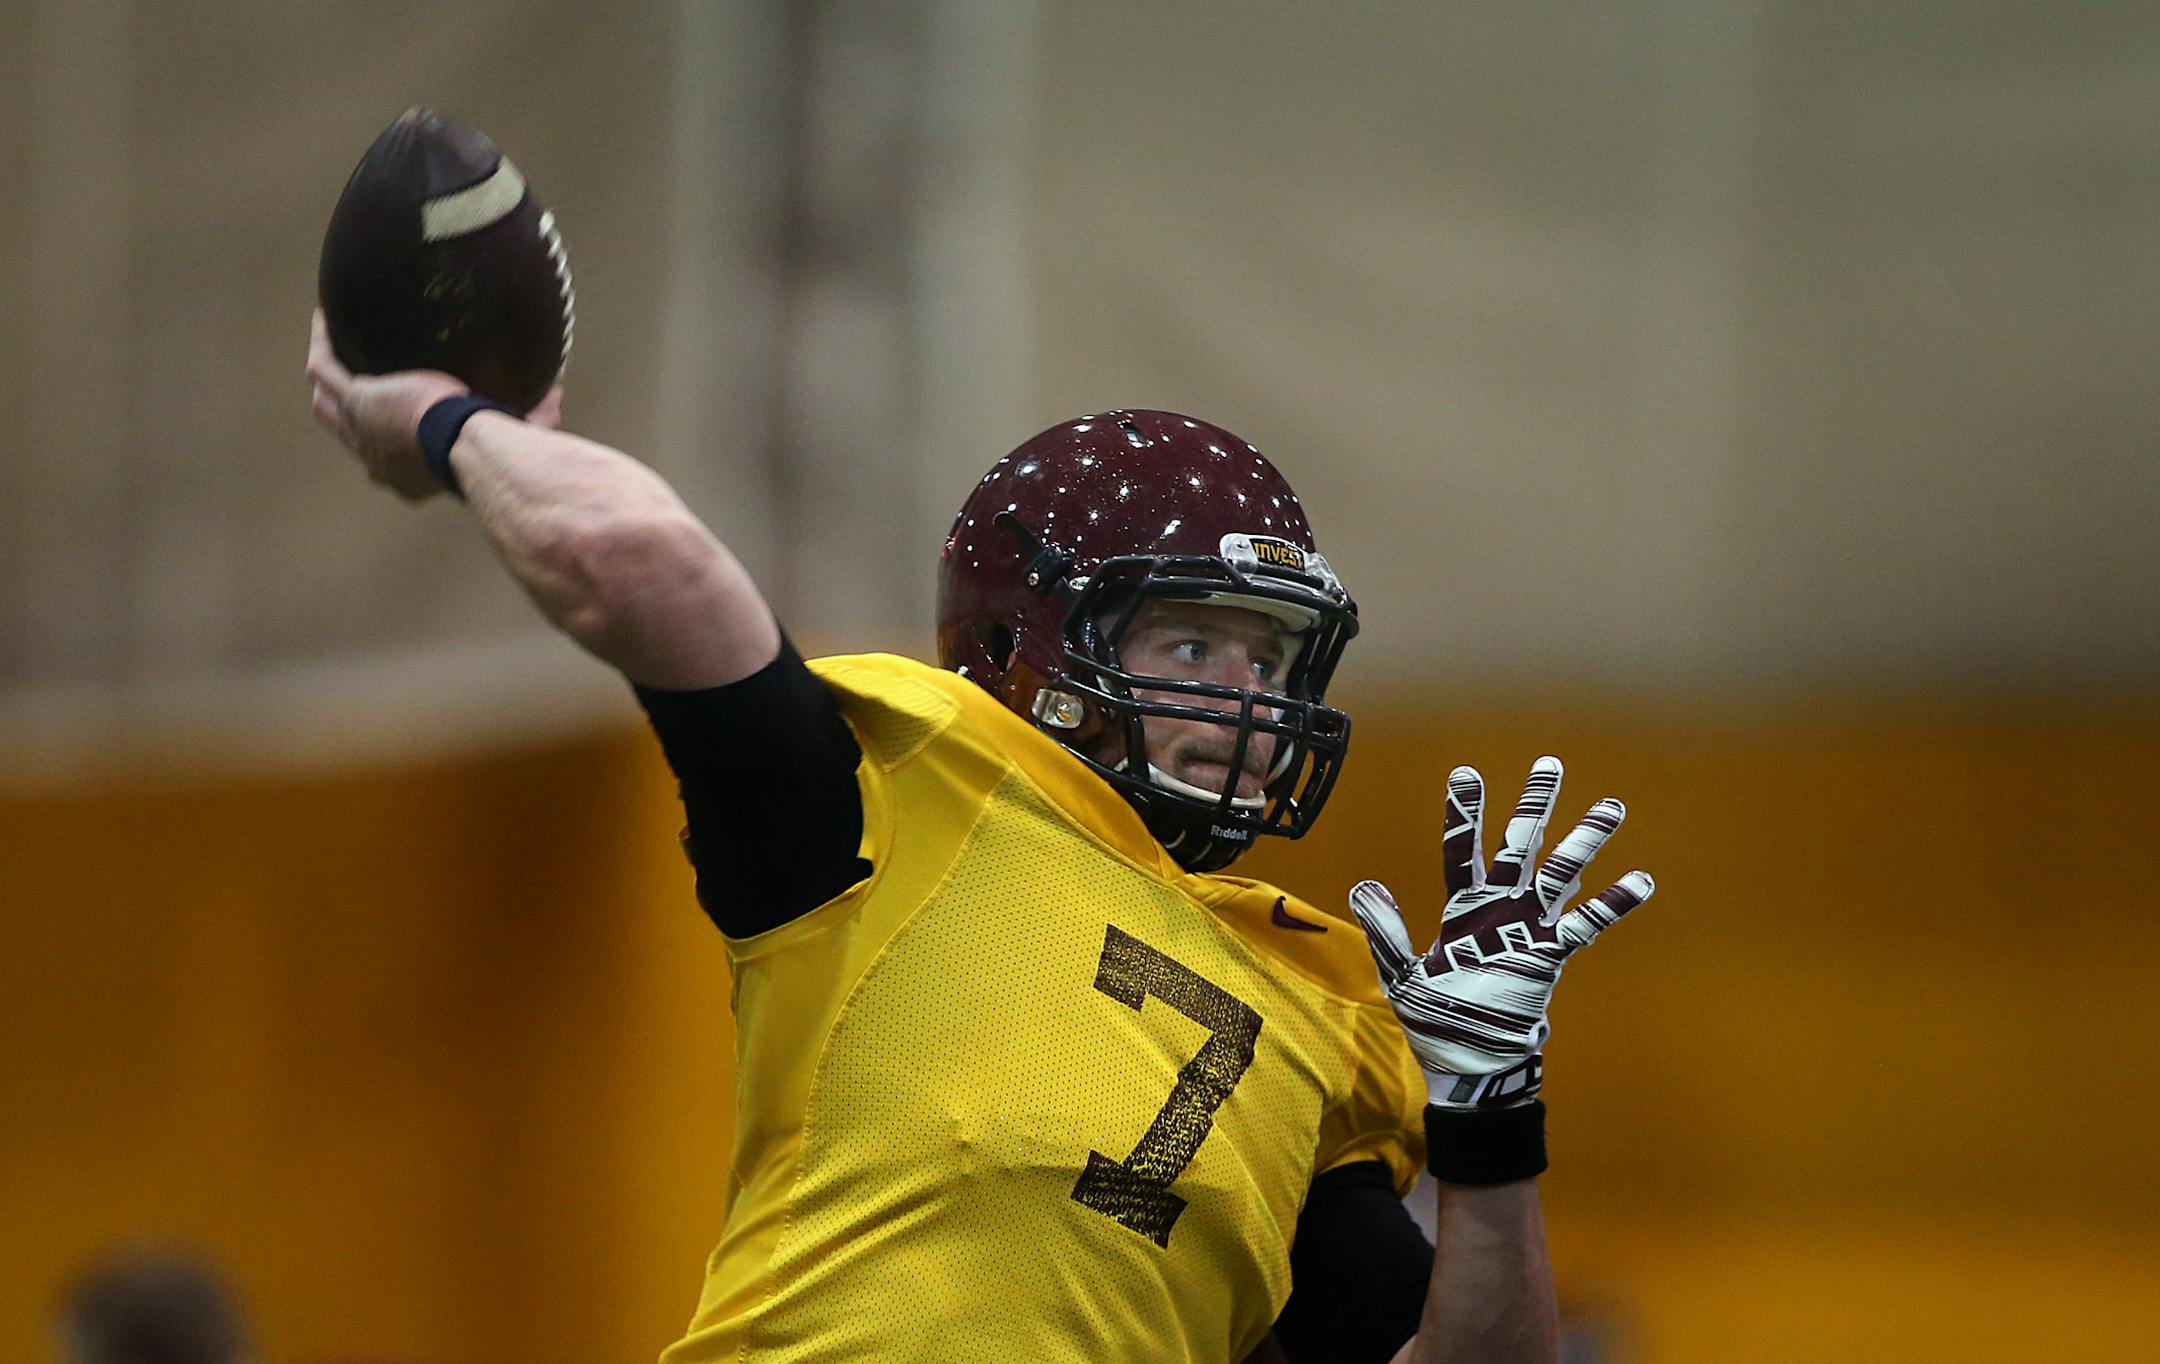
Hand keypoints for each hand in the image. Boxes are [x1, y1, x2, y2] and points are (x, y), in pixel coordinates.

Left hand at [1350, 756, 1653, 1107]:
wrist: (1469, 1066)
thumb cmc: (1436, 1019)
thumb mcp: (1400, 973)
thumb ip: (1387, 930)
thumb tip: (1363, 885)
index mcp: (1462, 909)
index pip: (1463, 851)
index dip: (1465, 814)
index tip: (1466, 772)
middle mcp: (1499, 910)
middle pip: (1520, 846)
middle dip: (1534, 806)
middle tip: (1550, 764)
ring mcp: (1528, 930)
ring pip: (1559, 875)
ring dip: (1583, 842)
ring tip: (1611, 807)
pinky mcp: (1549, 956)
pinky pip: (1584, 926)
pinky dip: (1611, 904)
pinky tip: (1640, 880)